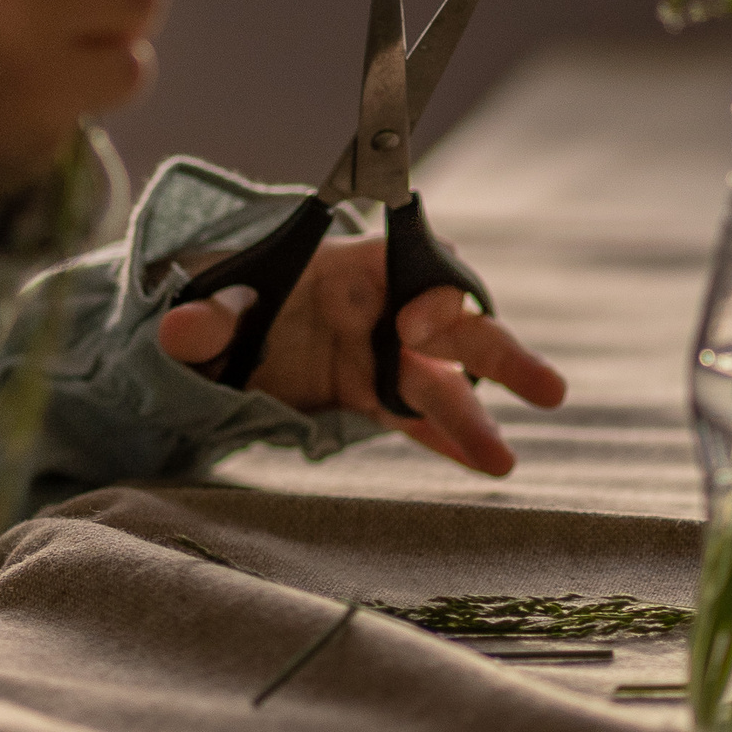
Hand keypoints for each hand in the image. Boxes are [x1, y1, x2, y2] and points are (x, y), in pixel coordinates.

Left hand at [155, 234, 565, 475]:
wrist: (215, 326)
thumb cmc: (224, 296)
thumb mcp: (209, 306)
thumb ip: (205, 317)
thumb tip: (183, 330)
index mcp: (349, 266)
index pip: (410, 264)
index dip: (428, 290)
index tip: (414, 329)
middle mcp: (378, 306)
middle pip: (452, 323)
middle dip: (498, 353)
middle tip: (548, 389)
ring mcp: (379, 352)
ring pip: (442, 378)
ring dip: (476, 413)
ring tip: (506, 462)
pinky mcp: (369, 392)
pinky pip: (415, 418)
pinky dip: (444, 441)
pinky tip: (481, 466)